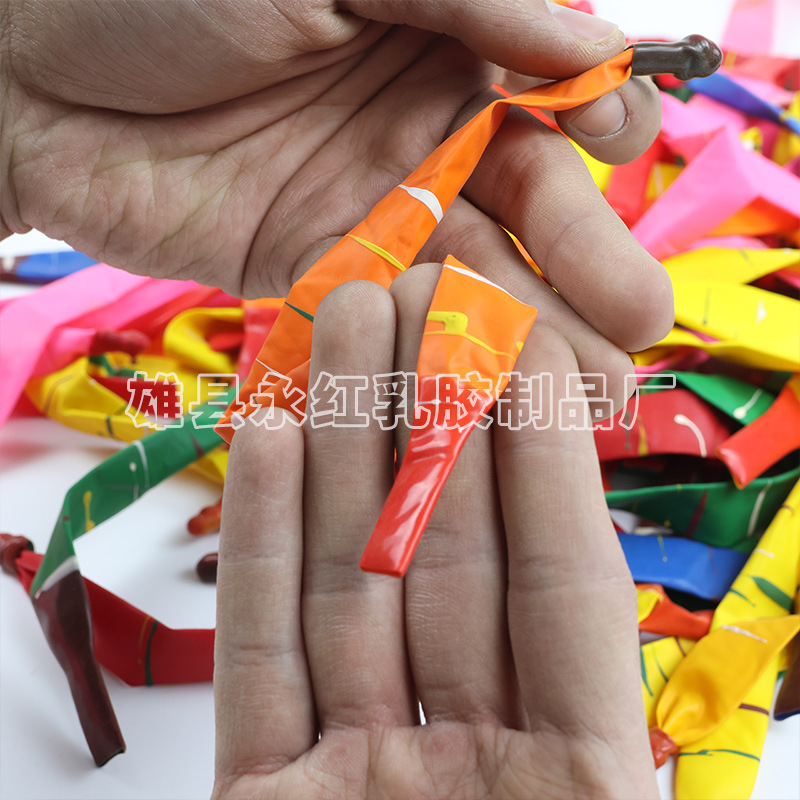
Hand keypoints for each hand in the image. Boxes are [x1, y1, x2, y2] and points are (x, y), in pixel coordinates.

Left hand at [2, 0, 670, 405]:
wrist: (27, 76)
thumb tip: (592, 47)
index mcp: (438, 40)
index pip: (550, 92)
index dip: (596, 120)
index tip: (617, 143)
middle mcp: (418, 132)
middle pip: (530, 203)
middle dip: (587, 259)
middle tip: (640, 321)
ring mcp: (371, 212)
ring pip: (475, 277)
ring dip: (533, 332)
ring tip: (592, 391)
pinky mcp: (318, 277)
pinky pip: (395, 319)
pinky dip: (439, 352)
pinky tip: (488, 391)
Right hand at [212, 269, 657, 798]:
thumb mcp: (590, 799)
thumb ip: (593, 666)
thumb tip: (586, 495)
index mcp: (569, 773)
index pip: (560, 582)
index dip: (543, 453)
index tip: (525, 338)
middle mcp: (461, 758)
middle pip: (442, 561)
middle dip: (430, 420)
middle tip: (420, 299)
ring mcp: (351, 768)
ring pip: (345, 583)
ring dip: (339, 450)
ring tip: (341, 328)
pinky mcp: (258, 790)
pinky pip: (258, 658)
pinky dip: (257, 545)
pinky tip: (267, 435)